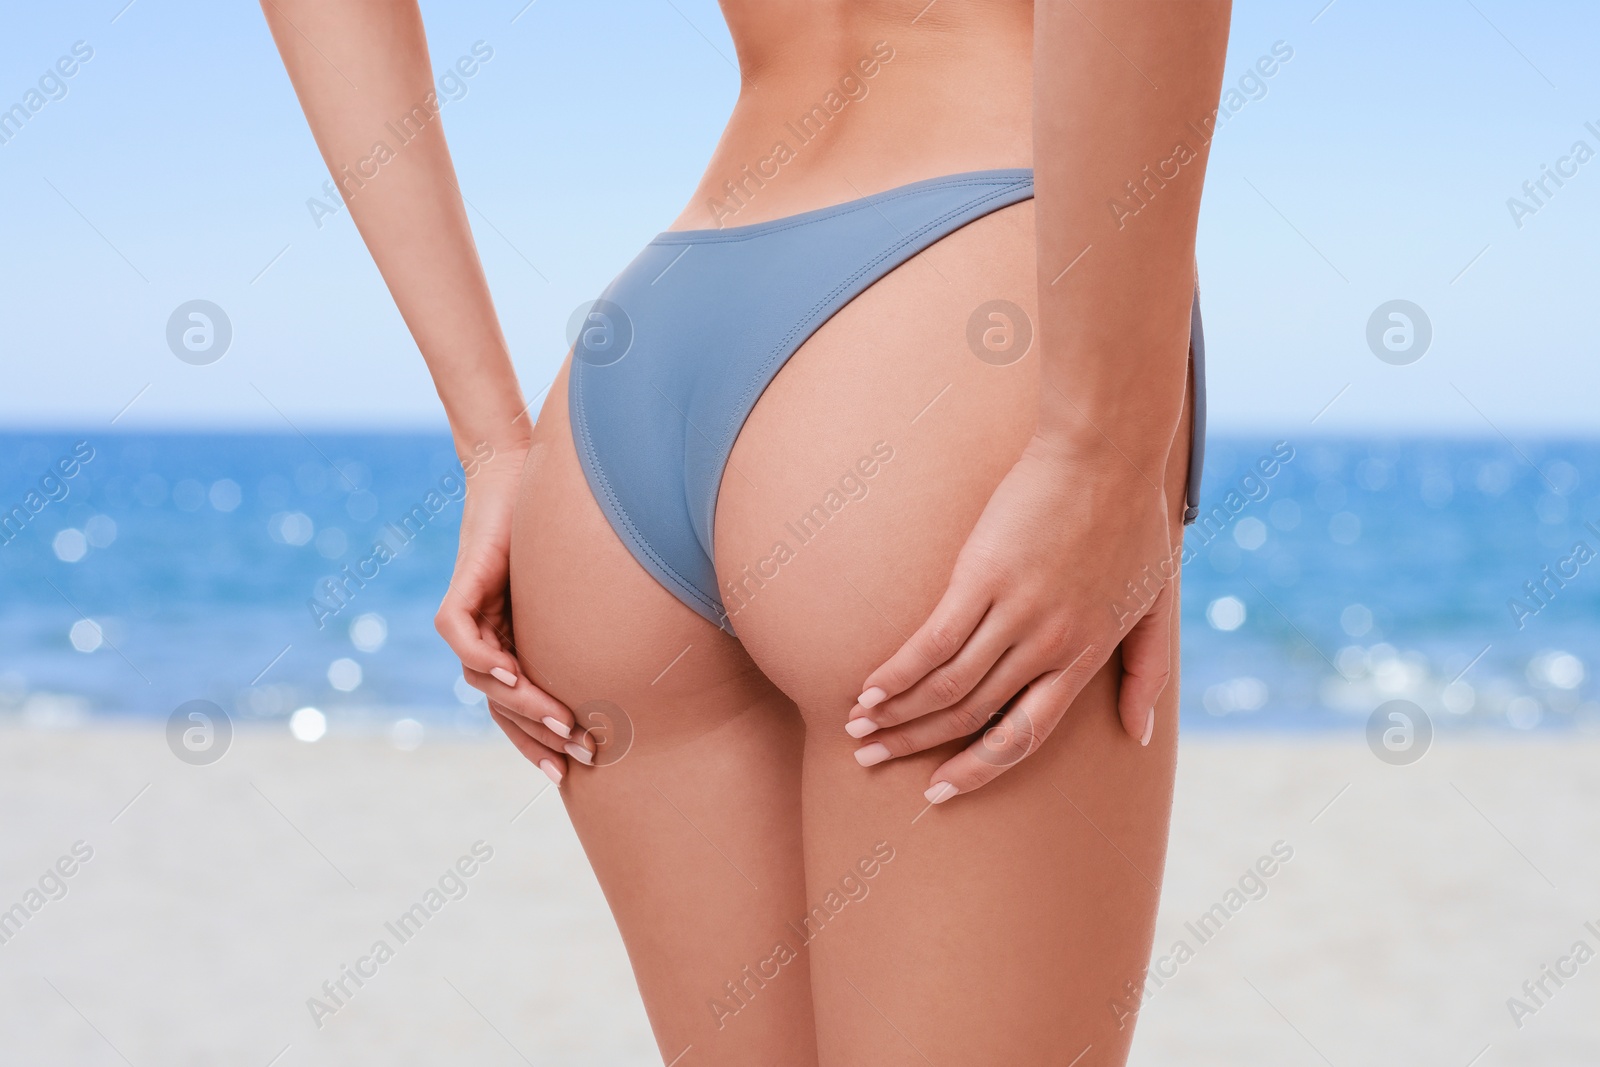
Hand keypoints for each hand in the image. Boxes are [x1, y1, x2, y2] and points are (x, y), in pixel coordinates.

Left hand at [433, 444, 585, 784]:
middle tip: (581, 756)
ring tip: (562, 721)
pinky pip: (460, 637)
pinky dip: (483, 659)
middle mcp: (490, 638)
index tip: (571, 773)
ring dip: (522, 706)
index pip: (519, 711)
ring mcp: (472, 617)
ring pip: (482, 680)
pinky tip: (514, 675)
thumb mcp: (587, 594)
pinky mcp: (459, 591)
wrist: (523, 474)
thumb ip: (601, 630)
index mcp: (517, 646)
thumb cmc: (564, 528)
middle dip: (539, 737)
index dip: (539, 744)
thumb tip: (661, 663)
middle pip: (501, 707)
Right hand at [845, 432, 1177, 802]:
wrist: (1107, 452)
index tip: (940, 790)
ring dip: (896, 715)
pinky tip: (868, 690)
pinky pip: (930, 642)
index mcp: (1084, 658)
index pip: (1024, 735)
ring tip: (858, 731)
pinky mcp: (981, 577)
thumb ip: (1148, 672)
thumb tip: (1140, 734)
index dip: (978, 768)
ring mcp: (1013, 614)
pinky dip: (896, 674)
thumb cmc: (1134, 520)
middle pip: (972, 716)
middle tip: (874, 762)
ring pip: (946, 687)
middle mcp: (1046, 648)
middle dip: (917, 746)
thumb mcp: (1157, 604)